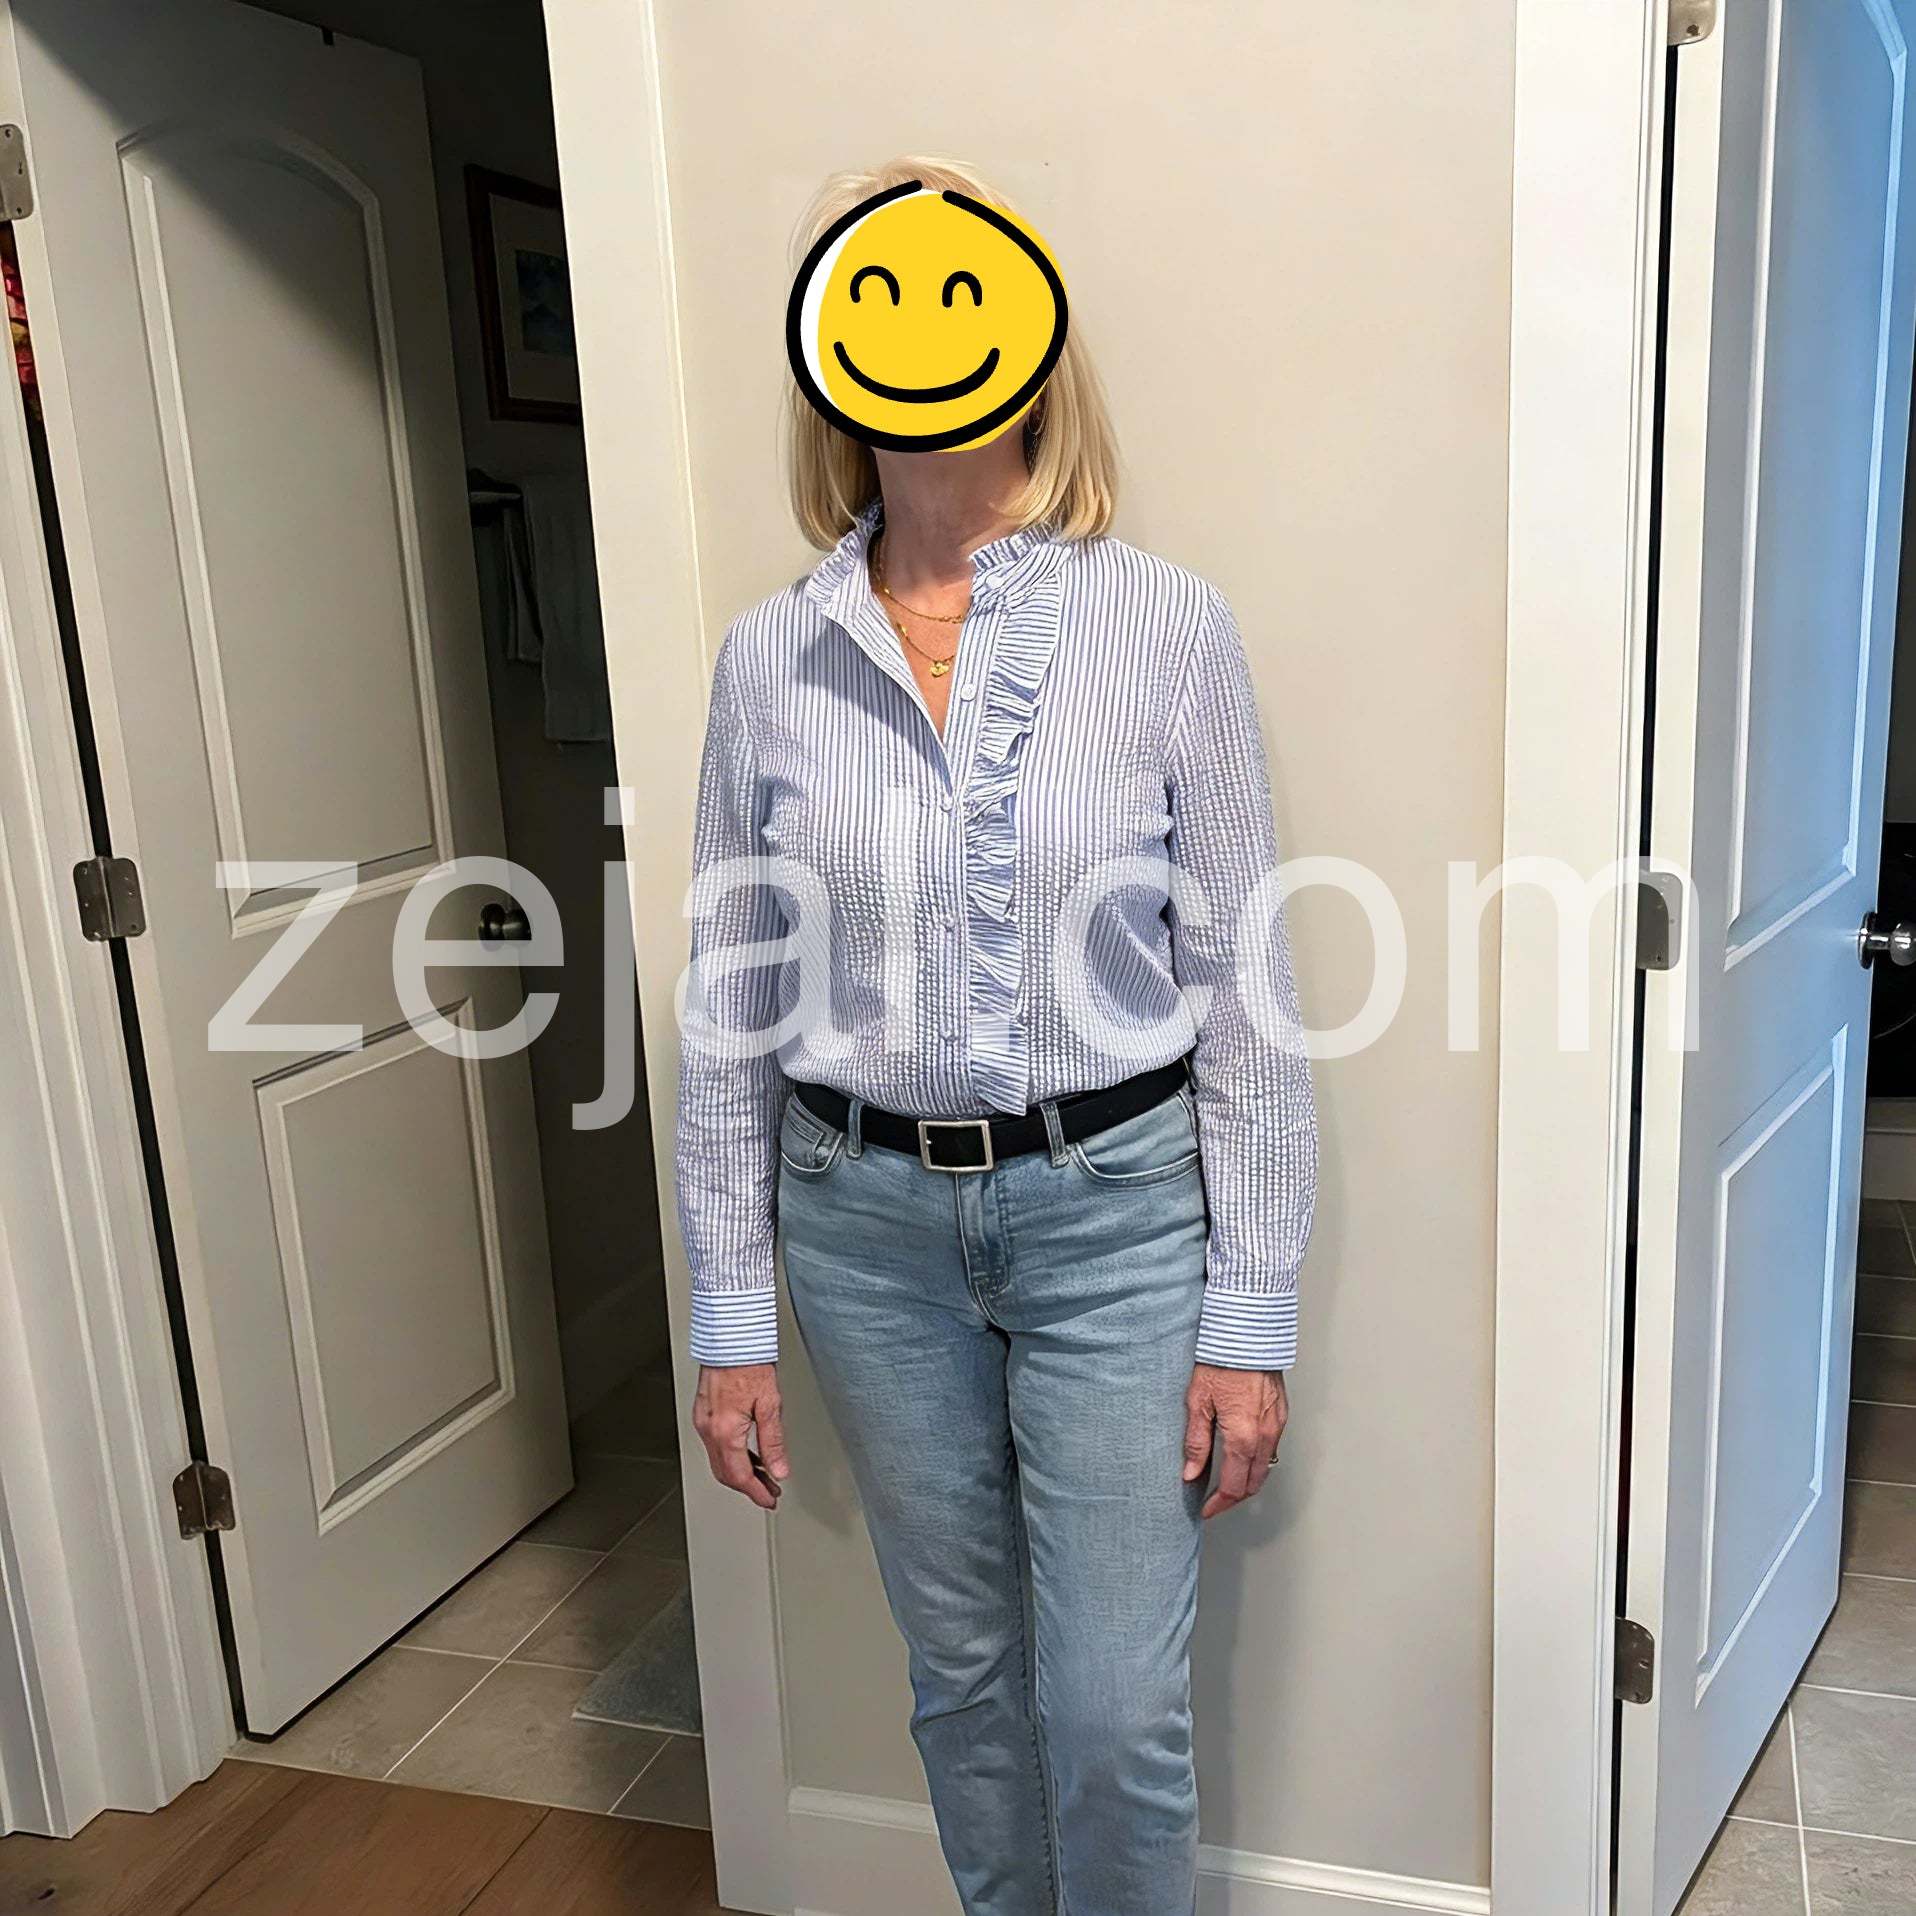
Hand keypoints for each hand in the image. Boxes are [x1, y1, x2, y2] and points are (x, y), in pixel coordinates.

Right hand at [694, 1363, 789, 1510]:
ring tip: (764, 1475)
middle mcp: (709, 1429)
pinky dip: (732, 1456)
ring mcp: (703, 1421)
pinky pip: (715, 1446)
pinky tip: (748, 1455)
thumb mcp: (770, 1404)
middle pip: (726, 1473)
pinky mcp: (704, 1413)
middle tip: (769, 1491)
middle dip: (749, 1487)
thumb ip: (773, 1442)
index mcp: (725, 1431)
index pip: (739, 1476)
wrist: (730, 1337)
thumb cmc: (749, 1362)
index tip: (770, 1500)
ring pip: (719, 1461)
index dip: (756, 1493)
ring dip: (741, 1472)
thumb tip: (779, 1470)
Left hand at [1182, 1364, 1287, 1518]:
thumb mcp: (1198, 1402)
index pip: (1234, 1487)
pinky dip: (1257, 1461)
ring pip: (1266, 1468)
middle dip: (1235, 1498)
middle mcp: (1265, 1436)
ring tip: (1227, 1481)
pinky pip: (1272, 1449)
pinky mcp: (1281, 1414)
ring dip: (1248, 1481)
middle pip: (1254, 1484)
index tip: (1206, 1509)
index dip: (1219, 1504)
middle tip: (1215, 1501)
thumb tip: (1191, 1472)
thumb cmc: (1221, 1361)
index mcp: (1242, 1437)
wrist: (1247, 1334)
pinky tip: (1242, 1456)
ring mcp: (1276, 1426)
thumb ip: (1196, 1442)